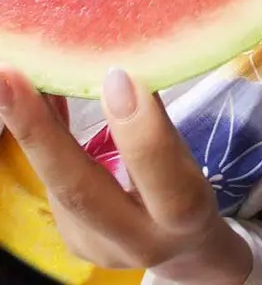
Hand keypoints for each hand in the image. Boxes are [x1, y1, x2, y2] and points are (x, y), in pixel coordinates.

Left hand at [0, 67, 251, 283]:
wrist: (179, 248)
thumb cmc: (188, 185)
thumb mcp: (190, 157)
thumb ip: (158, 123)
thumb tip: (123, 65)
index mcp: (184, 217)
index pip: (165, 183)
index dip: (142, 133)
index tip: (117, 74)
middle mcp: (137, 240)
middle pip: (80, 191)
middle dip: (40, 133)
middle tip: (9, 78)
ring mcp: (96, 245)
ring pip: (56, 183)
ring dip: (29, 126)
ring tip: (8, 77)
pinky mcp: (73, 238)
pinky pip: (50, 180)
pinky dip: (40, 132)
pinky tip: (28, 92)